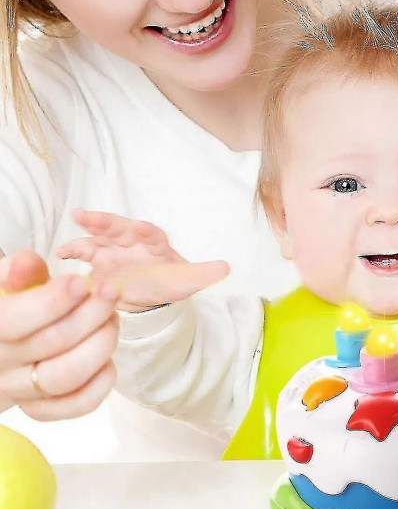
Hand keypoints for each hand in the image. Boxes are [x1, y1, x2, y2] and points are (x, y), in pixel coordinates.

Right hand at [0, 250, 117, 419]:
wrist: (0, 348)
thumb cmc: (9, 307)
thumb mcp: (5, 285)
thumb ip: (16, 272)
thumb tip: (26, 261)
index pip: (12, 321)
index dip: (51, 302)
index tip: (82, 283)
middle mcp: (0, 364)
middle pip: (49, 345)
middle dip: (90, 315)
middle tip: (110, 293)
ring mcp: (20, 390)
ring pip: (65, 377)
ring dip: (100, 345)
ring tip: (112, 320)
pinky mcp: (42, 408)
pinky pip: (77, 404)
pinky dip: (101, 383)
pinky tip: (108, 359)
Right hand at [56, 209, 229, 311]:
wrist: (151, 293)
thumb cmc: (170, 281)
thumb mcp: (188, 280)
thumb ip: (204, 273)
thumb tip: (227, 268)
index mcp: (155, 242)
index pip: (149, 232)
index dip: (141, 230)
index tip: (135, 227)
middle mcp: (131, 241)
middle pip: (118, 228)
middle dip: (103, 222)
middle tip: (85, 216)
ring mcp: (112, 250)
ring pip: (97, 238)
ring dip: (84, 234)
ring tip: (68, 238)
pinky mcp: (98, 263)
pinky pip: (84, 255)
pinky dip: (72, 252)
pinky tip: (60, 255)